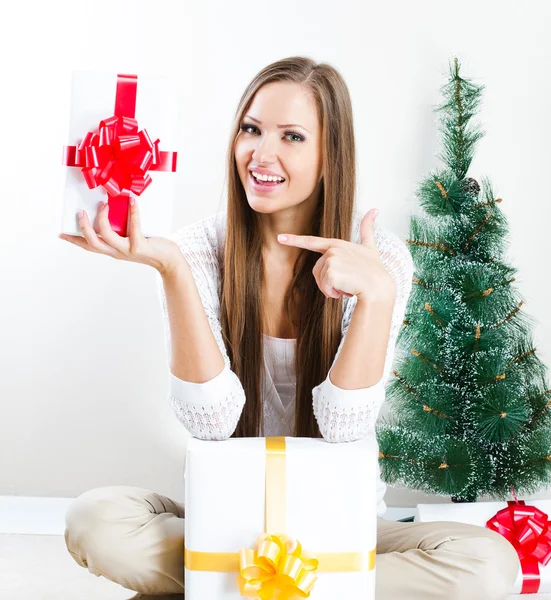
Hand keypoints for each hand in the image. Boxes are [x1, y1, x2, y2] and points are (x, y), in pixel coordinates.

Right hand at [58, 199, 180, 275]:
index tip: (61, 233)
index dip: (74, 240)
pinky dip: (133, 212)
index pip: (89, 246)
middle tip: (80, 211)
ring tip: (104, 204)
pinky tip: (132, 201)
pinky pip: (134, 227)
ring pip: (106, 236)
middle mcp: (117, 252)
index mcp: (112, 251)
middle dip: (83, 227)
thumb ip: (121, 231)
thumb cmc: (151, 247)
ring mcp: (127, 250)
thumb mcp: (131, 240)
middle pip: (92, 242)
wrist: (169, 262)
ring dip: (102, 219)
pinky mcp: (140, 245)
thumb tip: (114, 209)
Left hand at [277, 208, 395, 301]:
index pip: (312, 241)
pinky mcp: (331, 272)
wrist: (379, 286)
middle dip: (327, 282)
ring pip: (320, 280)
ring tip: (348, 285)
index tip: (280, 238)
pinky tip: (347, 290)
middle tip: (346, 282)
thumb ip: (368, 229)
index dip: (294, 240)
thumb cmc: (374, 270)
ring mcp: (332, 259)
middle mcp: (333, 249)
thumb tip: (375, 209)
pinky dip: (334, 293)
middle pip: (317, 271)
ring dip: (332, 288)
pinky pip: (325, 287)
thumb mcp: (370, 247)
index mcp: (337, 244)